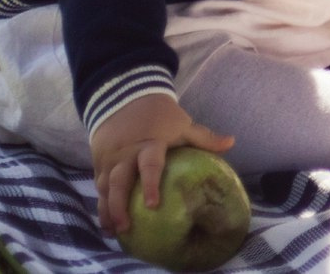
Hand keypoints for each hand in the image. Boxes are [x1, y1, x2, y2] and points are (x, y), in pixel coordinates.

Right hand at [89, 94, 234, 235]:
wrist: (126, 97)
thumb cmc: (160, 116)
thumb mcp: (182, 124)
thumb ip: (203, 137)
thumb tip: (231, 143)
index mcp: (149, 143)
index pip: (150, 164)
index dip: (150, 184)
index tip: (152, 205)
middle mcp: (126, 153)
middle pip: (119, 181)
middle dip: (119, 206)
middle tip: (126, 227)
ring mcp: (109, 158)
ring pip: (105, 187)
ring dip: (107, 210)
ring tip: (114, 232)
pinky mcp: (99, 162)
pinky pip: (98, 186)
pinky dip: (101, 204)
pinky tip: (106, 223)